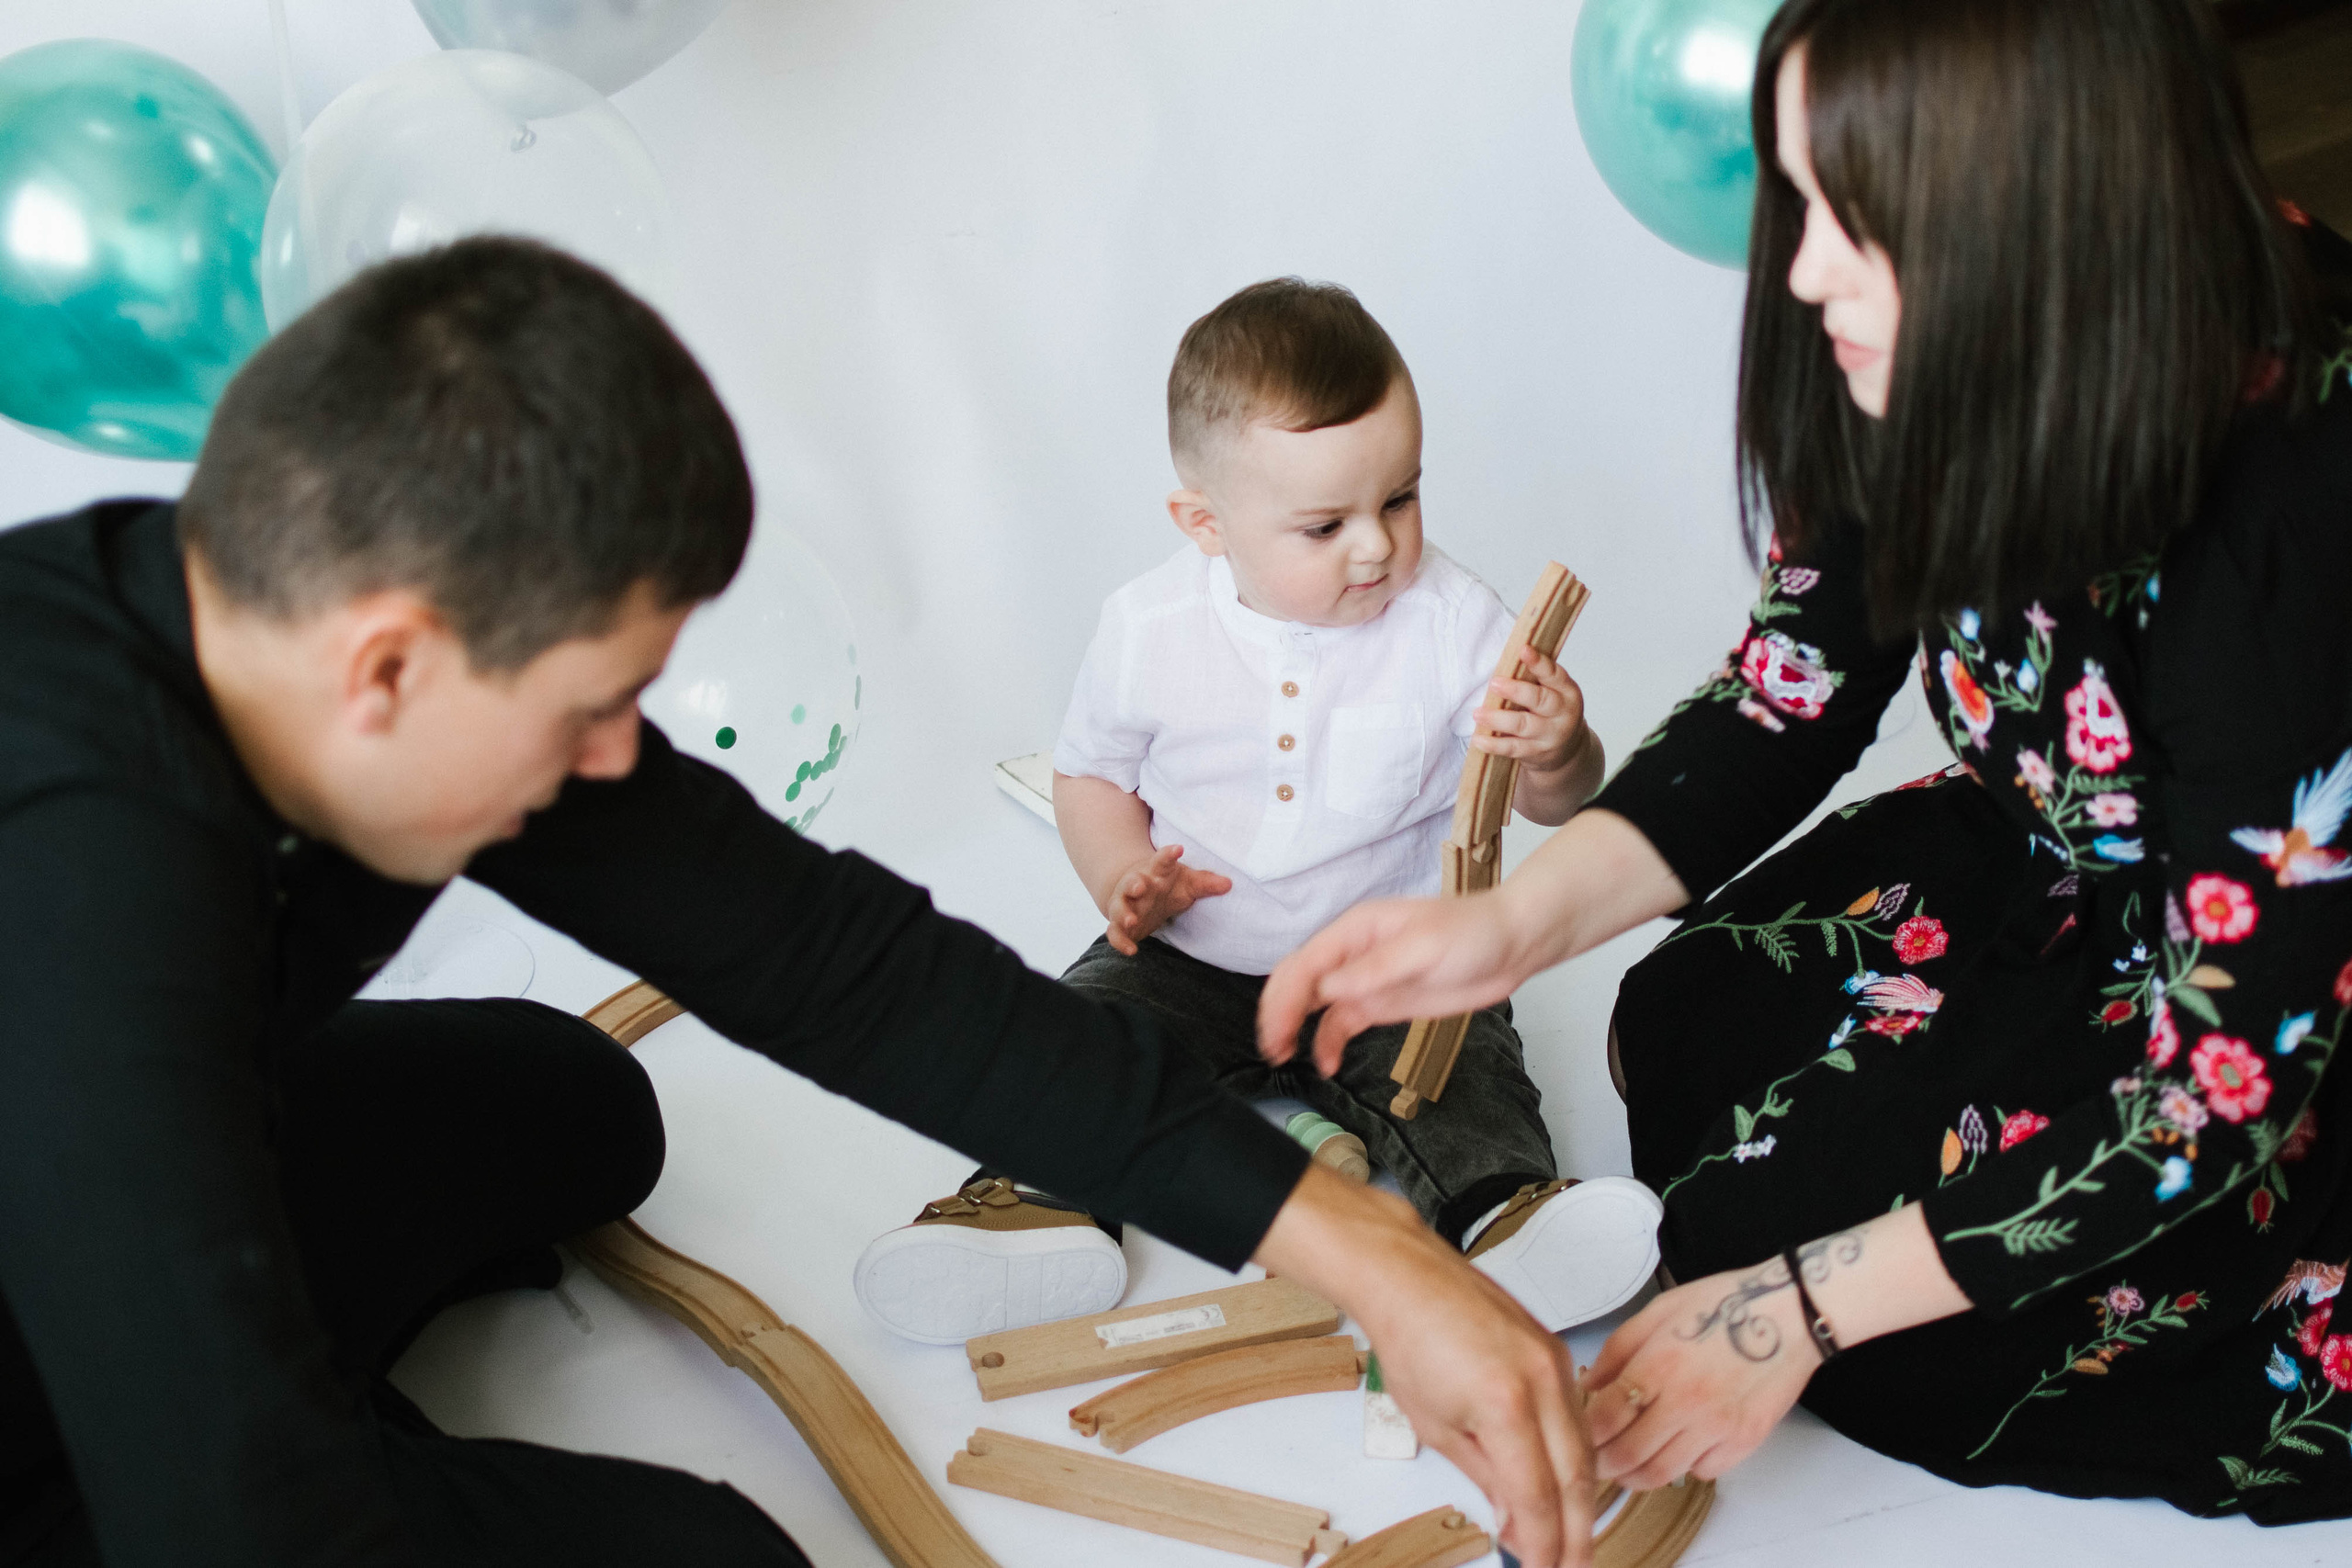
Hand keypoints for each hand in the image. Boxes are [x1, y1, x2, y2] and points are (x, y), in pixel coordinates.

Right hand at [1103, 843, 1229, 954]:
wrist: (1134, 892)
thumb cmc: (1166, 885)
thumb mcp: (1187, 883)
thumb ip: (1205, 883)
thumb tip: (1229, 884)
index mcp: (1156, 872)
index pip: (1162, 860)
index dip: (1168, 855)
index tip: (1178, 849)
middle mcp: (1137, 885)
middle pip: (1132, 882)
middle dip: (1134, 884)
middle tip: (1140, 886)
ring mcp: (1125, 904)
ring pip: (1119, 907)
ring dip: (1124, 913)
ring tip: (1132, 921)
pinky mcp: (1119, 924)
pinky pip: (1115, 933)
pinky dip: (1120, 942)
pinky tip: (1131, 951)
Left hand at [1255, 1166, 1596, 1567]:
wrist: (1408, 1276)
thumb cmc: (1410, 1336)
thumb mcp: (1437, 1426)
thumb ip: (1486, 1480)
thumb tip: (1516, 1521)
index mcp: (1506, 1402)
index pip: (1539, 1495)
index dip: (1544, 1543)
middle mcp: (1542, 1379)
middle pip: (1577, 1477)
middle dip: (1576, 1532)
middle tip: (1568, 1565)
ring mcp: (1555, 1361)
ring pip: (1585, 1448)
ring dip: (1580, 1498)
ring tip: (1567, 1536)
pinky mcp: (1556, 1351)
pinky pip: (1578, 1416)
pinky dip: (1575, 1455)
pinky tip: (1565, 1480)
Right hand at [1258, 892, 1525, 1073]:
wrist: (1511, 945)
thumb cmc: (1472, 933)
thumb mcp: (1424, 948)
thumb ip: (1375, 969)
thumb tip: (1329, 989)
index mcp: (1355, 930)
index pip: (1305, 963)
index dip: (1285, 997)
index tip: (1277, 1031)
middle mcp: (1351, 954)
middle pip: (1299, 982)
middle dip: (1279, 1013)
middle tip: (1273, 1048)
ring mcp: (1365, 980)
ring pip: (1313, 1005)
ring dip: (1295, 1028)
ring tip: (1283, 1057)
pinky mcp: (1381, 1003)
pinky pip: (1342, 1023)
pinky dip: (1328, 1042)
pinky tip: (1326, 1063)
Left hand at [1474, 646, 1591, 775]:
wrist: (1567, 749)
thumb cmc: (1551, 711)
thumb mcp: (1553, 691)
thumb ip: (1535, 677)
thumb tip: (1504, 658)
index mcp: (1567, 691)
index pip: (1554, 674)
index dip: (1539, 662)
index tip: (1523, 649)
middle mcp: (1563, 713)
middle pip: (1540, 700)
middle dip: (1516, 691)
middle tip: (1494, 683)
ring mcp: (1550, 735)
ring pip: (1524, 725)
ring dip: (1498, 719)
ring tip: (1478, 713)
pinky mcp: (1537, 753)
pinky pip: (1514, 748)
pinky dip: (1494, 744)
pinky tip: (1478, 739)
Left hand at [1582, 1258, 1823, 1488]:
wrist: (1788, 1315)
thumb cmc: (1723, 1305)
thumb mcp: (1659, 1311)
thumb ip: (1618, 1350)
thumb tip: (1589, 1384)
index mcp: (1658, 1366)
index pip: (1605, 1420)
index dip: (1584, 1434)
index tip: (1578, 1436)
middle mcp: (1685, 1404)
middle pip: (1628, 1456)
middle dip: (1604, 1464)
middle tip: (1596, 1460)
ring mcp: (1717, 1428)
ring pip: (1662, 1474)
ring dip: (1637, 1475)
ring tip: (1626, 1465)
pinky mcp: (1744, 1442)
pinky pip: (1702, 1472)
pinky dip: (1683, 1469)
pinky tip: (1677, 1449)